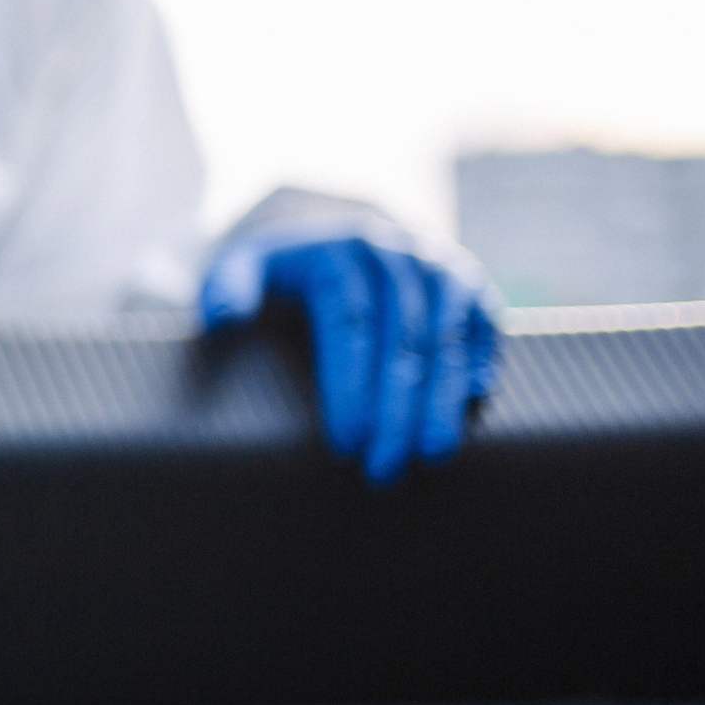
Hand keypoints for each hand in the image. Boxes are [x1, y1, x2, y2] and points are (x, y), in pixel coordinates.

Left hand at [199, 218, 500, 485]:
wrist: (327, 234)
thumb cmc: (274, 273)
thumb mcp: (237, 269)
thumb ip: (225, 289)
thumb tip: (222, 319)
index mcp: (337, 253)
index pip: (350, 321)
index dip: (351, 384)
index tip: (346, 443)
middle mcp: (395, 254)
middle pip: (402, 337)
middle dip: (398, 410)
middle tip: (383, 470)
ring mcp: (436, 266)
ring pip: (448, 336)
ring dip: (444, 399)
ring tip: (433, 456)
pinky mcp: (467, 284)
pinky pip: (482, 325)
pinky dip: (481, 364)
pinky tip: (474, 407)